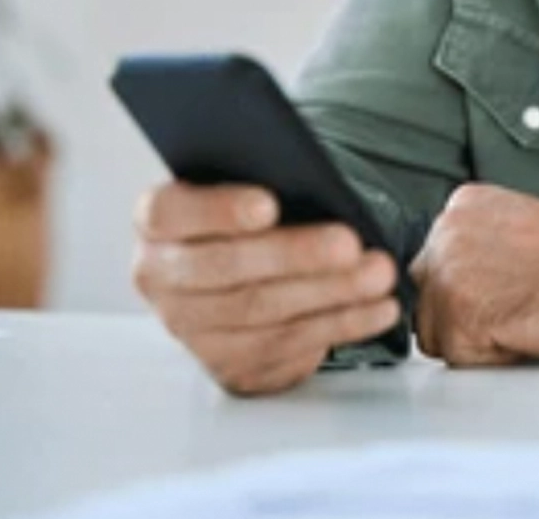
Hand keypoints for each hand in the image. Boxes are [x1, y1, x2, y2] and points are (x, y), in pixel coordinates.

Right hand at [131, 181, 400, 395]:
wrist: (250, 264)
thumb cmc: (254, 211)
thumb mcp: (249, 182)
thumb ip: (264, 174)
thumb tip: (307, 174)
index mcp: (159, 221)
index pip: (169, 213)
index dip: (218, 210)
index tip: (270, 204)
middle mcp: (164, 279)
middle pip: (225, 271)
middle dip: (295, 256)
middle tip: (349, 242)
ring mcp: (194, 329)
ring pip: (261, 313)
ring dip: (330, 294)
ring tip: (378, 273)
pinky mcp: (231, 364)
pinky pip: (289, 347)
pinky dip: (341, 325)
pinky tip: (378, 308)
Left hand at [409, 182, 538, 366]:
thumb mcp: (517, 226)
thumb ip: (477, 244)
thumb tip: (458, 281)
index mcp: (461, 205)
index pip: (434, 266)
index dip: (472, 289)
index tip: (508, 286)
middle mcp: (446, 232)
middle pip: (427, 300)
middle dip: (465, 315)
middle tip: (517, 305)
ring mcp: (449, 273)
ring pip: (436, 335)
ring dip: (477, 340)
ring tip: (523, 316)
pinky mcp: (460, 315)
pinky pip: (461, 359)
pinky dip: (493, 357)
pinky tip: (525, 329)